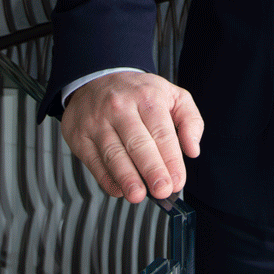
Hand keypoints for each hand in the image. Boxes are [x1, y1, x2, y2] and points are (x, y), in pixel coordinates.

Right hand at [60, 71, 203, 202]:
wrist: (97, 78)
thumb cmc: (139, 92)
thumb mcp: (171, 95)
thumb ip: (190, 120)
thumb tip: (193, 149)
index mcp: (147, 97)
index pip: (161, 132)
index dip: (171, 159)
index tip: (178, 180)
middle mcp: (121, 108)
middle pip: (138, 143)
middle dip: (152, 169)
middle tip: (162, 190)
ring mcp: (98, 122)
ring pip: (114, 153)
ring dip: (127, 177)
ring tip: (138, 195)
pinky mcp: (81, 136)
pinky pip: (94, 162)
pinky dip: (107, 179)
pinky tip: (119, 190)